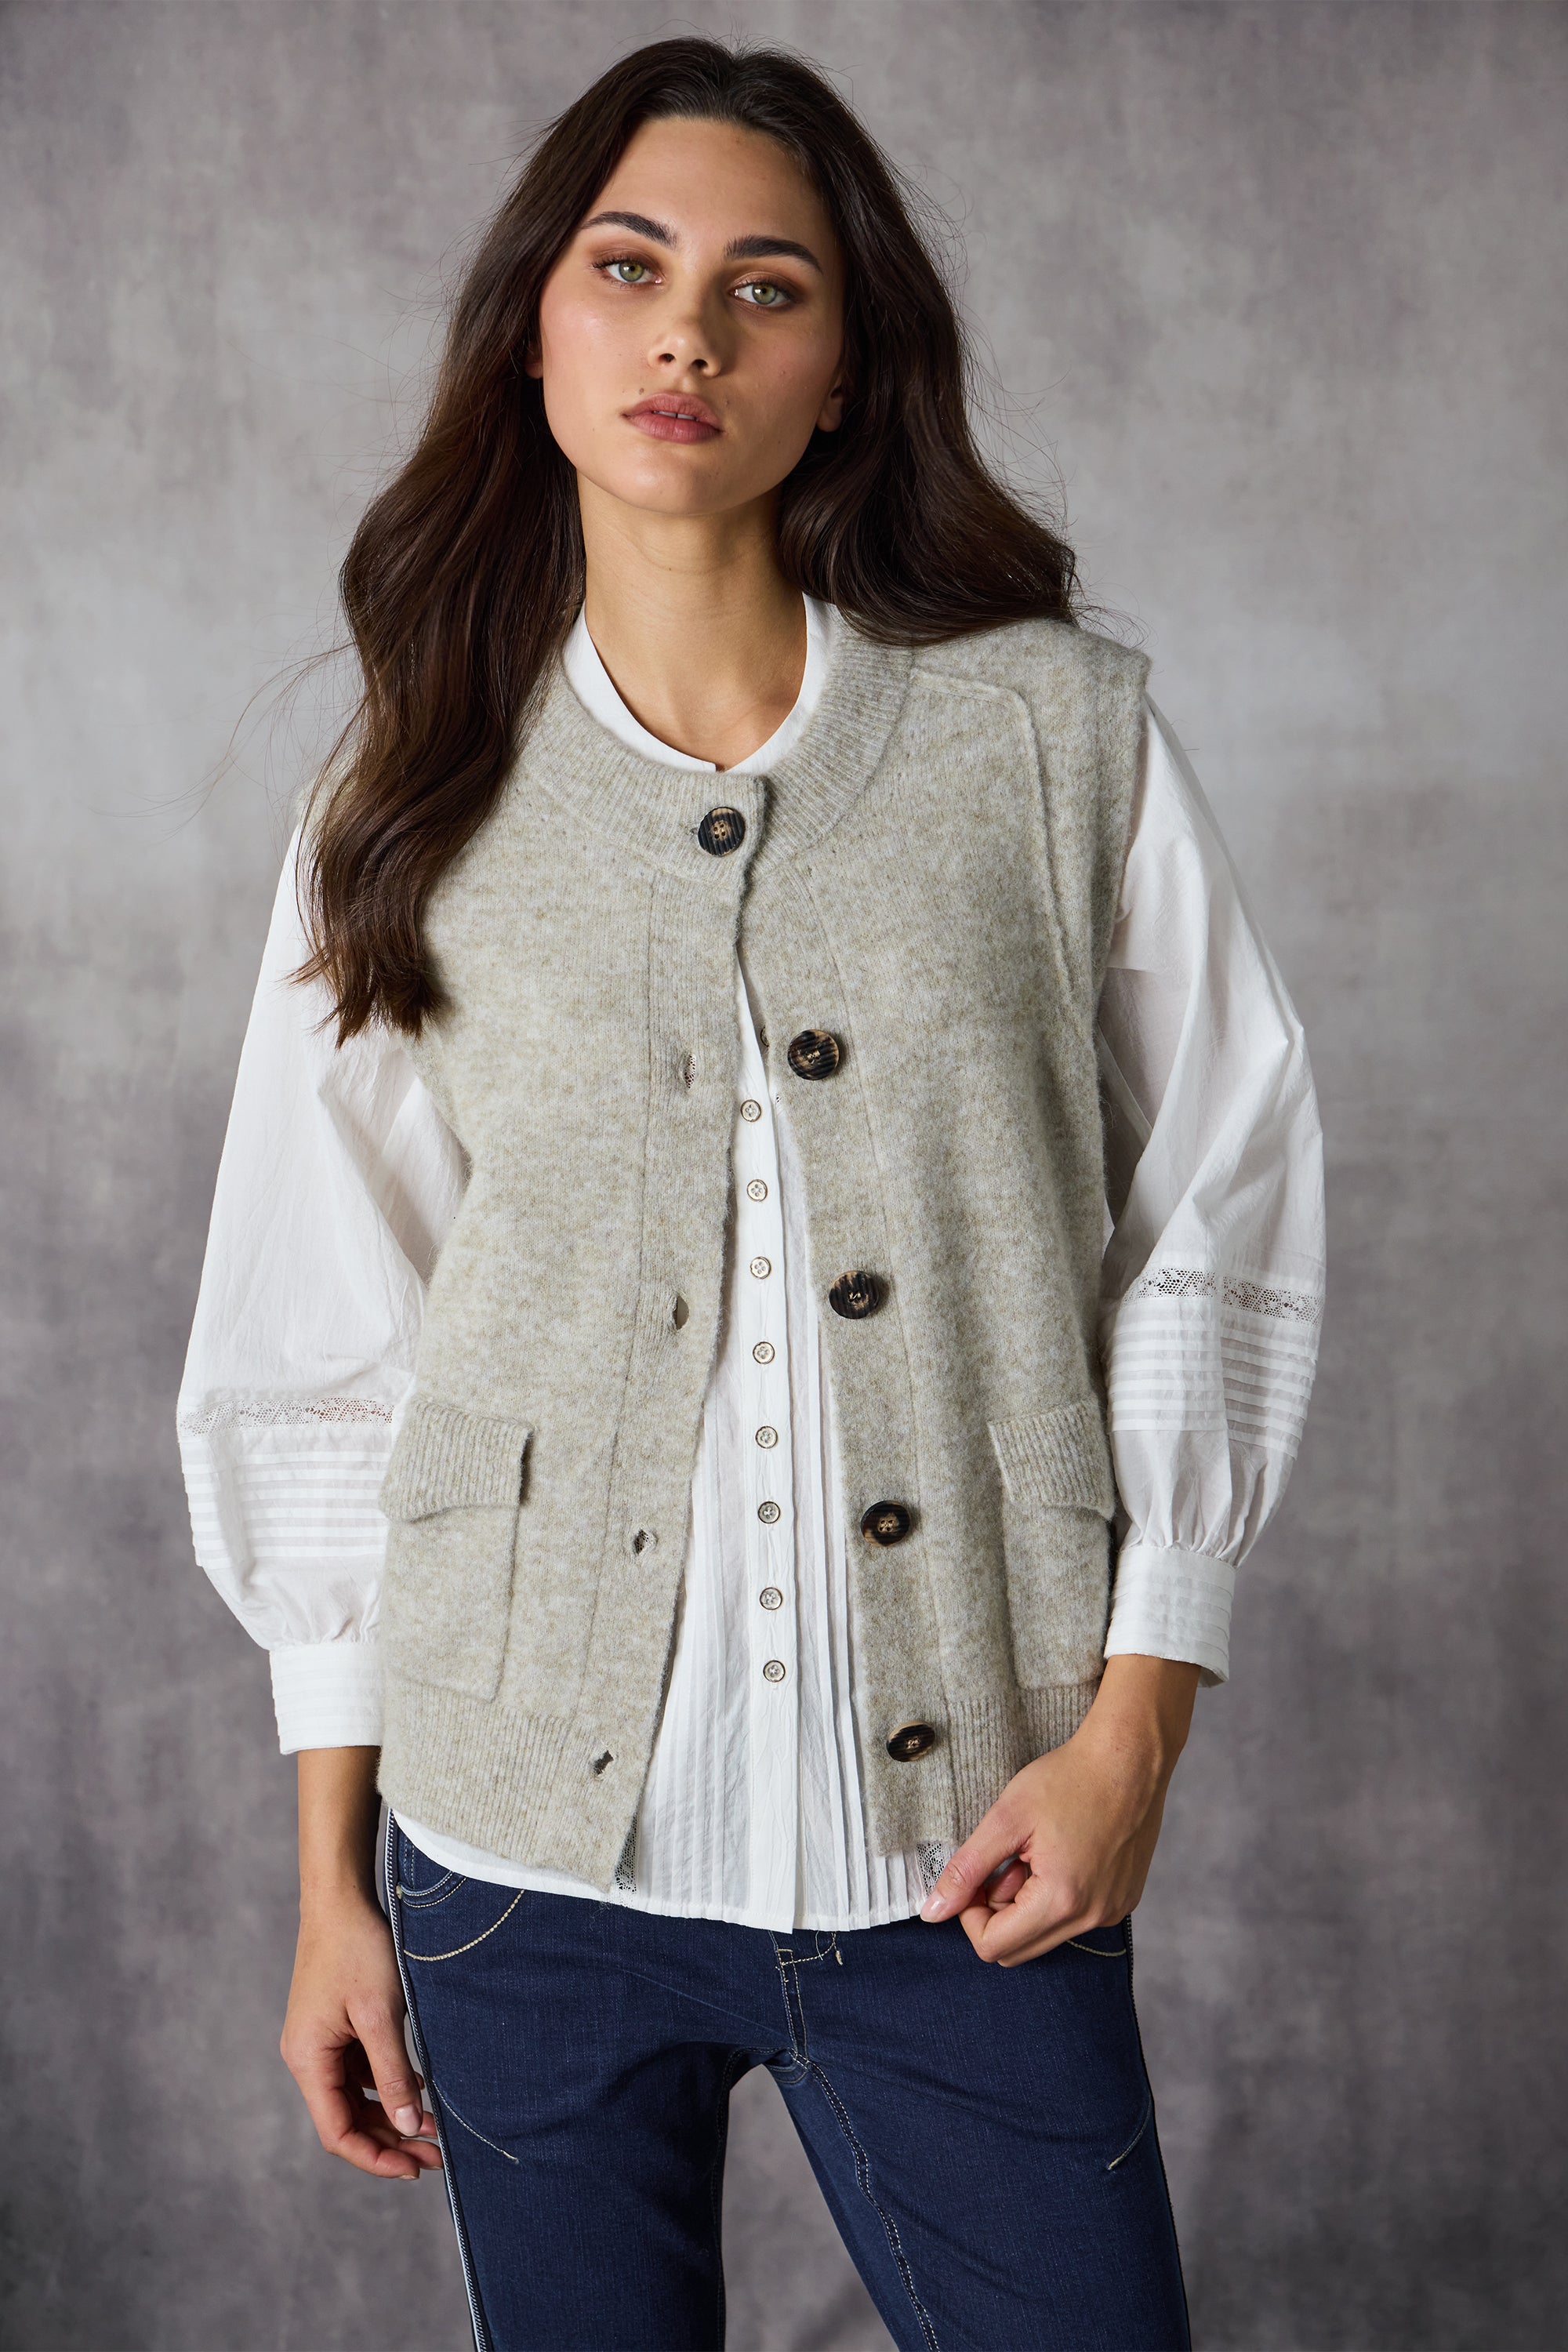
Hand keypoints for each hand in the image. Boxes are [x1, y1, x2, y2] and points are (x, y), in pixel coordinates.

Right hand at [281, 1886, 442, 2178]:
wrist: (341, 1897)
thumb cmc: (358, 1949)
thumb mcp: (381, 2015)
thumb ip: (393, 2075)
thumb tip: (411, 2128)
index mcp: (308, 2060)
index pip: (337, 2132)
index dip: (375, 2158)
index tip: (415, 2170)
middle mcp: (308, 2057)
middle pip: (347, 2119)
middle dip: (390, 2140)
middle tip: (436, 2156)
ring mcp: (320, 2041)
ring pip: (355, 2097)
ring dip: (393, 2113)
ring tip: (436, 2128)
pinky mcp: (335, 2026)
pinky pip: (359, 2070)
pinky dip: (387, 2083)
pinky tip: (421, 2085)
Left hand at [919, 1655, 1200, 1966]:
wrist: (1130, 1758)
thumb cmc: (1068, 1779)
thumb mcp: (1006, 1819)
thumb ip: (966, 1870)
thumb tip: (932, 1913)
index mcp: (1061, 1901)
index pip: (993, 1946)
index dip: (970, 1915)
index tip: (976, 1875)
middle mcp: (1092, 1918)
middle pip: (1019, 1949)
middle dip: (997, 1911)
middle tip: (1003, 1862)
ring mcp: (1112, 1912)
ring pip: (1045, 1934)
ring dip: (1026, 1904)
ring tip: (1034, 1853)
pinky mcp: (1123, 1901)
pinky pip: (1074, 1919)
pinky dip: (1055, 1897)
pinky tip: (1060, 1854)